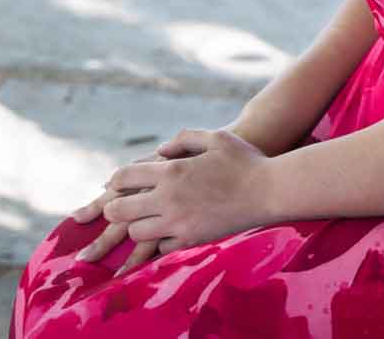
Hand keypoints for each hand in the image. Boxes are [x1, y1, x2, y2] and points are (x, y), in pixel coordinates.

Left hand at [87, 128, 269, 271]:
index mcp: (172, 171)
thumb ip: (183, 139)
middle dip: (113, 209)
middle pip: (120, 210)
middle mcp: (169, 199)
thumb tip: (161, 151)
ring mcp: (179, 223)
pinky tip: (168, 232)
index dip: (115, 181)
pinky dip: (161, 240)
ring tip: (141, 221)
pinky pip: (162, 247)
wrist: (270, 191)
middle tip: (116, 208)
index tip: (114, 184)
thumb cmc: (244, 160)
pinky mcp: (192, 241)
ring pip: (136, 233)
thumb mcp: (215, 137)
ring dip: (136, 226)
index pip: (125, 177)